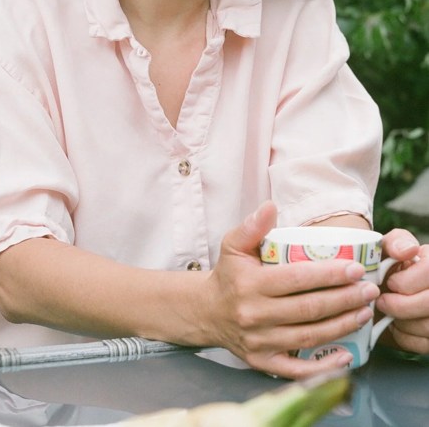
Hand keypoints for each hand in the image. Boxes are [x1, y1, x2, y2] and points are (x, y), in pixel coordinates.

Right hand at [202, 202, 379, 378]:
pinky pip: (297, 369)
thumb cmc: (228, 275)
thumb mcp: (233, 245)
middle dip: (344, 299)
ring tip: (364, 313)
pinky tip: (347, 355)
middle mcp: (254, 315)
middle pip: (308, 309)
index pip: (296, 279)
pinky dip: (324, 366)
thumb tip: (271, 206)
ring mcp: (260, 342)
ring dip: (341, 326)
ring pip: (309, 336)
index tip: (355, 268)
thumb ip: (251, 226)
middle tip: (369, 290)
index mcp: (250, 284)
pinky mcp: (263, 362)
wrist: (207, 312)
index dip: (328, 274)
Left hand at [376, 229, 428, 354]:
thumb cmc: (388, 268)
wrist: (383, 292)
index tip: (390, 283)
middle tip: (381, 302)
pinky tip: (398, 326)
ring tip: (389, 313)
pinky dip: (405, 338)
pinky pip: (425, 344)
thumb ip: (396, 242)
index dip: (406, 282)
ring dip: (402, 323)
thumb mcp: (388, 248)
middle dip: (401, 306)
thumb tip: (407, 251)